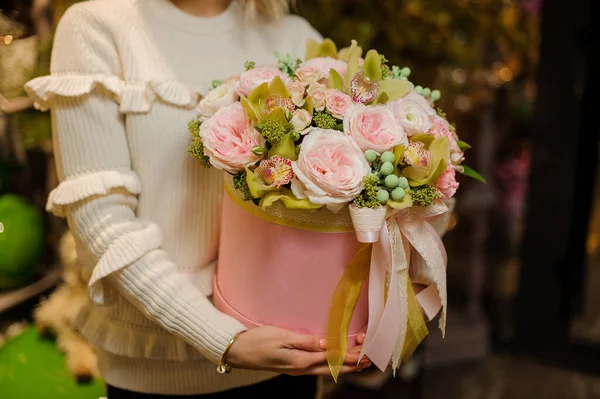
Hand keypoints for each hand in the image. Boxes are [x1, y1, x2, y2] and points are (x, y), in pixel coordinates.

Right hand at [226, 326, 370, 375]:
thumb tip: (328, 344)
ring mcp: (297, 369)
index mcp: (301, 361)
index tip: (364, 354)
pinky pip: (318, 366)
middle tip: (368, 361)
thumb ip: (306, 341)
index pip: (332, 360)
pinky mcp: (293, 365)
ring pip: (326, 369)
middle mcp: (302, 368)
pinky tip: (334, 359)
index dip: (349, 357)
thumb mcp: (282, 336)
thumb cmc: (258, 341)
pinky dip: (331, 363)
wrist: (238, 351)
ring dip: (343, 365)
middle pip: (332, 369)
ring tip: (358, 361)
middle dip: (351, 365)